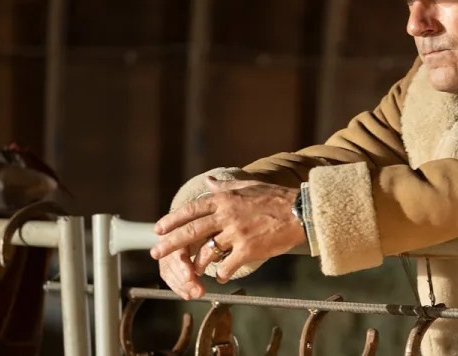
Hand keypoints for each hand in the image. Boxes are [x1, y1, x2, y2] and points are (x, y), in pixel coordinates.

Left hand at [152, 177, 305, 297]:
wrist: (301, 212)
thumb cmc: (277, 198)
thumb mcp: (249, 185)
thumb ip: (226, 184)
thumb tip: (208, 180)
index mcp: (226, 199)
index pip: (192, 210)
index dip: (173, 220)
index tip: (159, 229)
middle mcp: (227, 215)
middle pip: (192, 231)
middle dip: (171, 243)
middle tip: (156, 252)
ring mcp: (237, 233)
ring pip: (207, 252)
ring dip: (197, 263)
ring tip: (192, 271)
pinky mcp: (248, 249)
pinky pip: (228, 265)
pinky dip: (222, 273)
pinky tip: (220, 277)